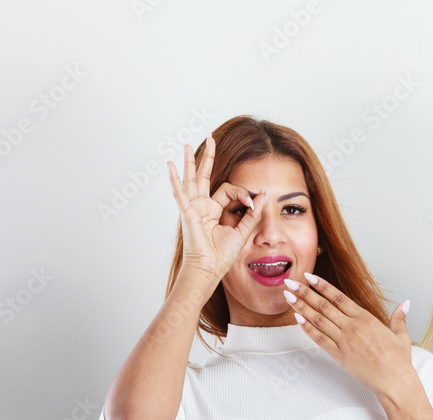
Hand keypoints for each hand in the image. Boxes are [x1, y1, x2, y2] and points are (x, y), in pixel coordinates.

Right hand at [167, 136, 266, 279]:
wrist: (209, 269)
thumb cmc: (221, 256)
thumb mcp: (242, 232)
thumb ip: (252, 213)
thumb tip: (263, 194)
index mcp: (214, 210)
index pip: (228, 190)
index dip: (242, 193)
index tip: (252, 202)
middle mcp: (202, 206)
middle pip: (204, 176)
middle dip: (208, 157)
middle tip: (211, 138)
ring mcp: (192, 208)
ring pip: (191, 179)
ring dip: (189, 161)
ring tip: (186, 144)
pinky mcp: (187, 212)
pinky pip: (179, 192)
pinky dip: (174, 179)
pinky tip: (169, 165)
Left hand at [281, 273, 413, 396]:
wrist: (395, 380)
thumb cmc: (398, 361)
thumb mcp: (401, 335)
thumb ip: (399, 318)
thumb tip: (405, 303)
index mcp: (366, 318)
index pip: (339, 297)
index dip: (322, 286)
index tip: (310, 277)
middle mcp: (353, 327)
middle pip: (324, 305)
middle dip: (305, 293)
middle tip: (291, 283)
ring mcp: (344, 341)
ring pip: (318, 320)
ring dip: (301, 307)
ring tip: (289, 297)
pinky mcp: (339, 355)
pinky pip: (320, 339)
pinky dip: (308, 328)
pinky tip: (298, 319)